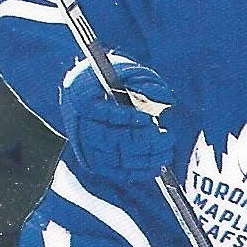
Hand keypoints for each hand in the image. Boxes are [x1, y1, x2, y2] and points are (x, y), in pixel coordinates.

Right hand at [60, 53, 175, 181]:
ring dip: (145, 158)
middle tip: (167, 137)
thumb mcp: (124, 74)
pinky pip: (116, 172)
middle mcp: (79, 126)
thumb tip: (166, 99)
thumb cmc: (109, 83)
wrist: (82, 97)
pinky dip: (138, 172)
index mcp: (81, 98)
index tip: (149, 119)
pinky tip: (156, 166)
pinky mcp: (94, 163)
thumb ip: (144, 84)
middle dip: (143, 140)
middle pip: (111, 139)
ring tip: (166, 151)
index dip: (126, 117)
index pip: (102, 112)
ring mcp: (85, 147)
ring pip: (116, 158)